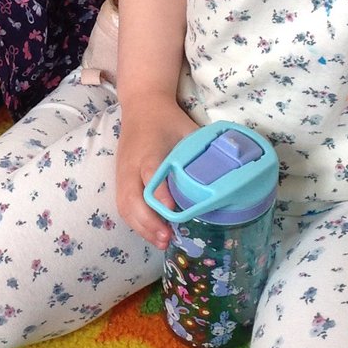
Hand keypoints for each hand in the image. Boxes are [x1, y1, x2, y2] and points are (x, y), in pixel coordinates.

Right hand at [115, 102, 198, 248]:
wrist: (141, 105)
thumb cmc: (168, 119)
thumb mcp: (188, 131)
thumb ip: (202, 154)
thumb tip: (227, 177)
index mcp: (150, 149)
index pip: (151, 172)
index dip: (159, 193)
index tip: (172, 210)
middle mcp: (132, 163)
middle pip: (132, 197)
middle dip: (149, 221)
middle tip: (168, 237)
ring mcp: (122, 173)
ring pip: (125, 205)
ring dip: (141, 227)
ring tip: (162, 241)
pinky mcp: (120, 179)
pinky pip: (123, 205)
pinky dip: (136, 222)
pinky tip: (152, 233)